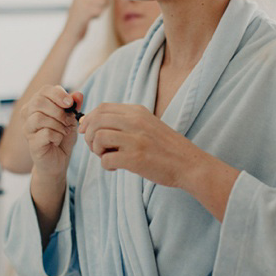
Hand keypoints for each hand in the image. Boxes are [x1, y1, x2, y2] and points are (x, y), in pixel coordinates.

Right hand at [22, 85, 83, 178]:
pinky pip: (45, 133)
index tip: (70, 104)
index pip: (44, 90)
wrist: (58, 160)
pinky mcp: (31, 143)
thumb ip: (74, 105)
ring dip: (58, 124)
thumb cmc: (62, 136)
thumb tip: (78, 94)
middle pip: (38, 101)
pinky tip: (58, 139)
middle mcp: (28, 114)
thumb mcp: (72, 118)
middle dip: (58, 110)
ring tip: (64, 131)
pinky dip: (57, 135)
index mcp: (37, 104)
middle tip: (68, 121)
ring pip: (39, 118)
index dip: (59, 94)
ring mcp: (27, 129)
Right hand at [61, 0, 116, 42]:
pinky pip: (100, 10)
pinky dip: (98, 15)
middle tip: (96, 7)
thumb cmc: (83, 13)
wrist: (72, 29)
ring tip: (92, 12)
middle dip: (105, 1)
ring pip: (104, 1)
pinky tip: (90, 17)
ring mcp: (82, 0)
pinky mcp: (84, 10)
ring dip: (101, 8)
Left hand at [77, 103, 203, 187]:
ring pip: (99, 137)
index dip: (89, 119)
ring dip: (96, 150)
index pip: (102, 107)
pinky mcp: (135, 158)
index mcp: (137, 111)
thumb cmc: (165, 147)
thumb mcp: (148, 124)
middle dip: (89, 135)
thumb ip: (125, 121)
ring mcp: (136, 139)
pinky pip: (106, 160)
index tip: (87, 131)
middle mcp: (136, 121)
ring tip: (106, 157)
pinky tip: (115, 168)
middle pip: (97, 120)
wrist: (189, 163)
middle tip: (96, 148)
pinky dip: (106, 165)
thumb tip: (94, 122)